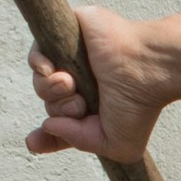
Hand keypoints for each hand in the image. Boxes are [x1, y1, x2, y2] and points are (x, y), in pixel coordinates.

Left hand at [25, 3, 179, 160]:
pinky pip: (37, 53)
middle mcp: (85, 83)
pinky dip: (37, 65)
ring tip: (70, 84)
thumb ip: (78, 141)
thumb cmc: (141, 105)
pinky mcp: (70, 34)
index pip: (63, 124)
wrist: (146, 68)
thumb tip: (48, 123)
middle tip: (79, 105)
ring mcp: (76, 59)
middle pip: (50, 104)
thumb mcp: (117, 146)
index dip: (47, 136)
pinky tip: (52, 70)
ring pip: (41, 81)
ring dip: (49, 89)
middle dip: (58, 110)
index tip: (34, 143)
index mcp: (96, 108)